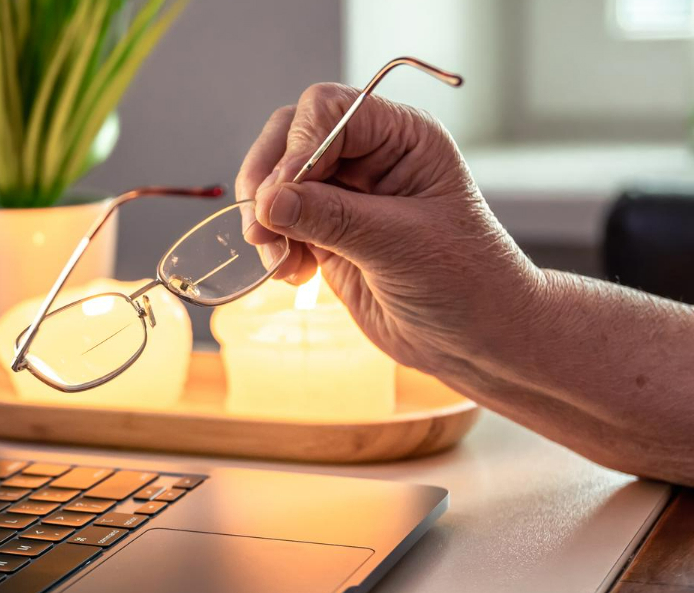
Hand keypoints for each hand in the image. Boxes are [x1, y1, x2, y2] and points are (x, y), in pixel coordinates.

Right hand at [236, 84, 545, 373]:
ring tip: (281, 260)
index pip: (328, 111)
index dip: (296, 147)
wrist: (475, 339)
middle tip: (260, 227)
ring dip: (265, 218)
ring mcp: (344, 194)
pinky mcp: (325, 232)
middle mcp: (370, 156)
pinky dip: (272, 245)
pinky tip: (294, 274)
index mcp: (402, 138)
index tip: (277, 195)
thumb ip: (331, 218)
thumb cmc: (466, 282)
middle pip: (290, 136)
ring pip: (275, 180)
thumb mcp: (400, 245)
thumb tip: (267, 201)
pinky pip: (278, 222)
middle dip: (267, 180)